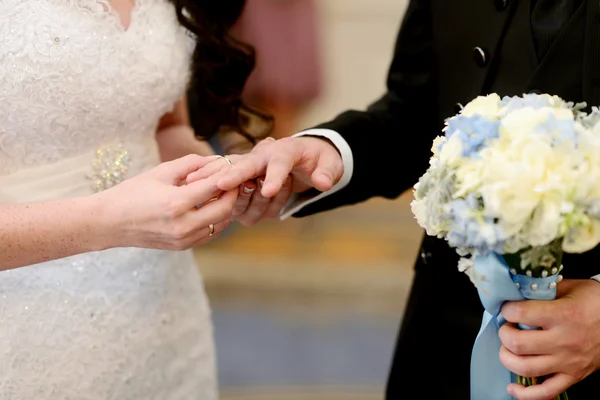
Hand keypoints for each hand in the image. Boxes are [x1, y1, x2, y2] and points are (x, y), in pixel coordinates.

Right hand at [97, 154, 236, 249]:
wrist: (109, 223)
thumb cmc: (132, 193)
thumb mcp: (160, 172)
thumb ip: (191, 163)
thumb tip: (215, 159)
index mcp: (175, 203)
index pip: (214, 188)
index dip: (227, 176)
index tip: (233, 167)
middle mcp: (182, 225)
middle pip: (224, 209)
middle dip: (232, 193)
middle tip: (234, 180)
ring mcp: (184, 239)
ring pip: (220, 223)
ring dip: (226, 207)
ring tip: (223, 192)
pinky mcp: (183, 246)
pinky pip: (210, 233)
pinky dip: (216, 219)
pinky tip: (212, 206)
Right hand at [186, 134, 341, 225]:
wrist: (305, 157)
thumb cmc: (318, 159)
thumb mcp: (331, 162)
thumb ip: (328, 172)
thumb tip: (323, 183)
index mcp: (284, 149)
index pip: (279, 163)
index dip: (274, 177)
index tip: (268, 191)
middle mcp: (263, 157)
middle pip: (246, 166)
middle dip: (235, 176)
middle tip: (221, 185)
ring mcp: (251, 171)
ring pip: (243, 188)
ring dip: (254, 201)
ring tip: (275, 193)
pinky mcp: (246, 185)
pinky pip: (243, 204)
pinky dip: (248, 209)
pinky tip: (261, 209)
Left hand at [499, 279, 599, 399]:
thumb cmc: (592, 301)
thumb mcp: (568, 288)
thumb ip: (541, 291)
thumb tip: (513, 293)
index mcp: (563, 315)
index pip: (521, 314)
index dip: (507, 310)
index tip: (506, 308)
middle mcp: (564, 341)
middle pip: (518, 344)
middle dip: (504, 334)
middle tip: (507, 328)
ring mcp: (568, 362)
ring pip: (525, 369)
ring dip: (507, 358)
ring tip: (508, 348)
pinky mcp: (573, 377)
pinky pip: (546, 393)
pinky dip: (525, 394)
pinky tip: (513, 387)